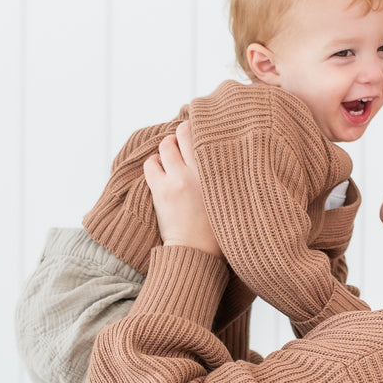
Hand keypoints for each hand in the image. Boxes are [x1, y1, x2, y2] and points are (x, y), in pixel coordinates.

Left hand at [143, 121, 220, 256]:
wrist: (197, 253)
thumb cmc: (217, 231)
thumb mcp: (231, 200)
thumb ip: (226, 177)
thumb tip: (224, 156)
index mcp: (218, 173)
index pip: (206, 135)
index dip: (200, 129)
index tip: (199, 131)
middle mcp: (197, 172)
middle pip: (183, 133)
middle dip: (181, 134)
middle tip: (182, 143)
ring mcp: (177, 180)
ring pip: (165, 146)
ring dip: (167, 149)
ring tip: (171, 160)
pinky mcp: (160, 190)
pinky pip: (151, 164)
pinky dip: (154, 164)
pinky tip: (160, 172)